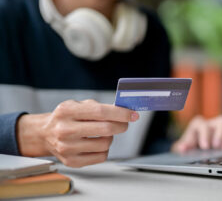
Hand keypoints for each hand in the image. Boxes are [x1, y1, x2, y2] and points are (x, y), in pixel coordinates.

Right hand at [17, 99, 138, 166]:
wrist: (44, 134)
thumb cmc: (67, 118)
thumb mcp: (78, 105)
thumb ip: (99, 107)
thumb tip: (124, 111)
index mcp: (67, 111)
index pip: (101, 112)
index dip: (121, 113)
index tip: (133, 115)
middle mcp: (65, 130)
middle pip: (106, 129)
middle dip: (121, 125)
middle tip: (124, 124)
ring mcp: (67, 147)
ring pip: (105, 144)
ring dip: (111, 137)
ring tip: (105, 133)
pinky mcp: (71, 161)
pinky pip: (101, 157)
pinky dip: (105, 149)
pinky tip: (98, 143)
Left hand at [172, 115, 221, 152]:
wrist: (193, 147)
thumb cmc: (188, 145)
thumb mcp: (183, 146)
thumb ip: (182, 146)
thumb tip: (182, 147)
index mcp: (198, 124)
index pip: (204, 125)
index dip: (205, 135)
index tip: (205, 146)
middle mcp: (211, 123)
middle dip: (221, 134)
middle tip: (217, 146)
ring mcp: (221, 127)